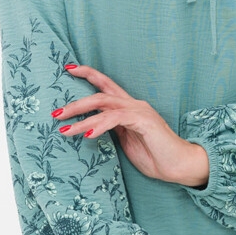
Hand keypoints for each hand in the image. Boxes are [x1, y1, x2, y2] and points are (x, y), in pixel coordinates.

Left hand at [55, 65, 208, 186]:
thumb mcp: (126, 140)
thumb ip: (112, 129)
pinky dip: (99, 125)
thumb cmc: (155, 156)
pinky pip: (116, 119)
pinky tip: (87, 135)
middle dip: (75, 103)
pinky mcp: (144, 121)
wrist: (179, 166)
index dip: (88, 74)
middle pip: (99, 93)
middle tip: (56, 113)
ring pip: (104, 106)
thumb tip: (90, 126)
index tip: (68, 69)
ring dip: (81, 118)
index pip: (105, 85)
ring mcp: (139, 111)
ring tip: (64, 130)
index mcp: (129, 107)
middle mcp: (134, 104)